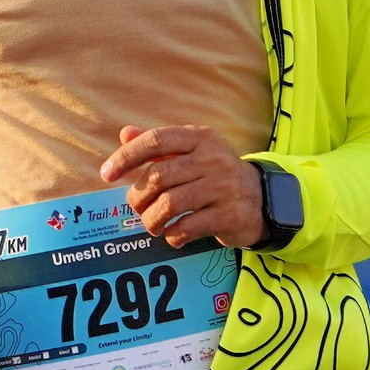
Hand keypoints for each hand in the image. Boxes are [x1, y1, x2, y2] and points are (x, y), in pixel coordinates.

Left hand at [102, 125, 264, 249]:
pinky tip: (173, 235)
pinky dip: (172, 235)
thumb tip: (124, 134)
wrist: (263, 198)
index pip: (156, 140)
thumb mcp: (193, 151)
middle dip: (138, 197)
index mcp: (200, 137)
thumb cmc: (215, 173)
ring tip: (153, 225)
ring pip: (169, 205)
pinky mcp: (228, 215)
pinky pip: (187, 228)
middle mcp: (212, 159)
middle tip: (137, 208)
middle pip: (159, 177)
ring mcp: (222, 187)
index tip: (107, 174)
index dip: (127, 156)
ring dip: (152, 220)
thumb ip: (159, 144)